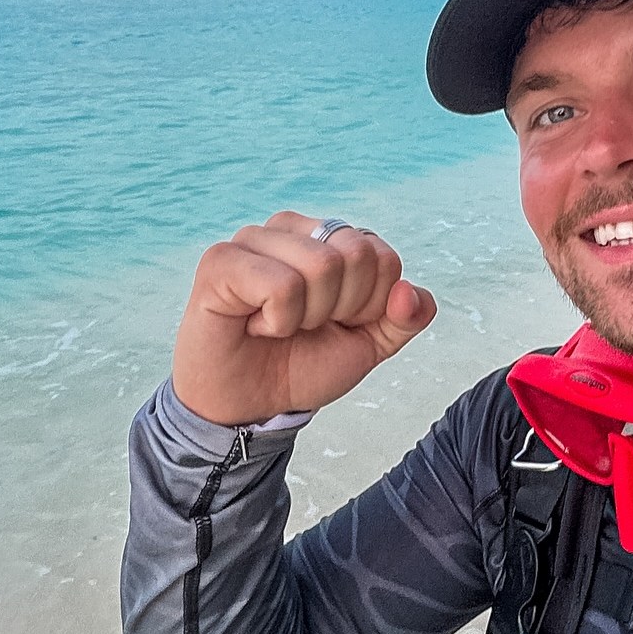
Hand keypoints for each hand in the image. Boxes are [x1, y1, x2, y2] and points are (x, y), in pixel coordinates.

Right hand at [171, 212, 436, 424]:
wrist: (250, 404)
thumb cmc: (302, 365)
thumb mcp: (368, 346)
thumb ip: (404, 320)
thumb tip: (411, 293)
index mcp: (328, 239)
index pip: (382, 255)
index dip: (371, 305)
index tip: (337, 324)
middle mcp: (292, 229)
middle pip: (356, 254)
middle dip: (342, 309)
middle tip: (306, 327)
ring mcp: (254, 239)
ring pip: (321, 265)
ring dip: (308, 317)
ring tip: (279, 326)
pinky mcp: (221, 261)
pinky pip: (281, 285)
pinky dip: (278, 321)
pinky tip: (256, 326)